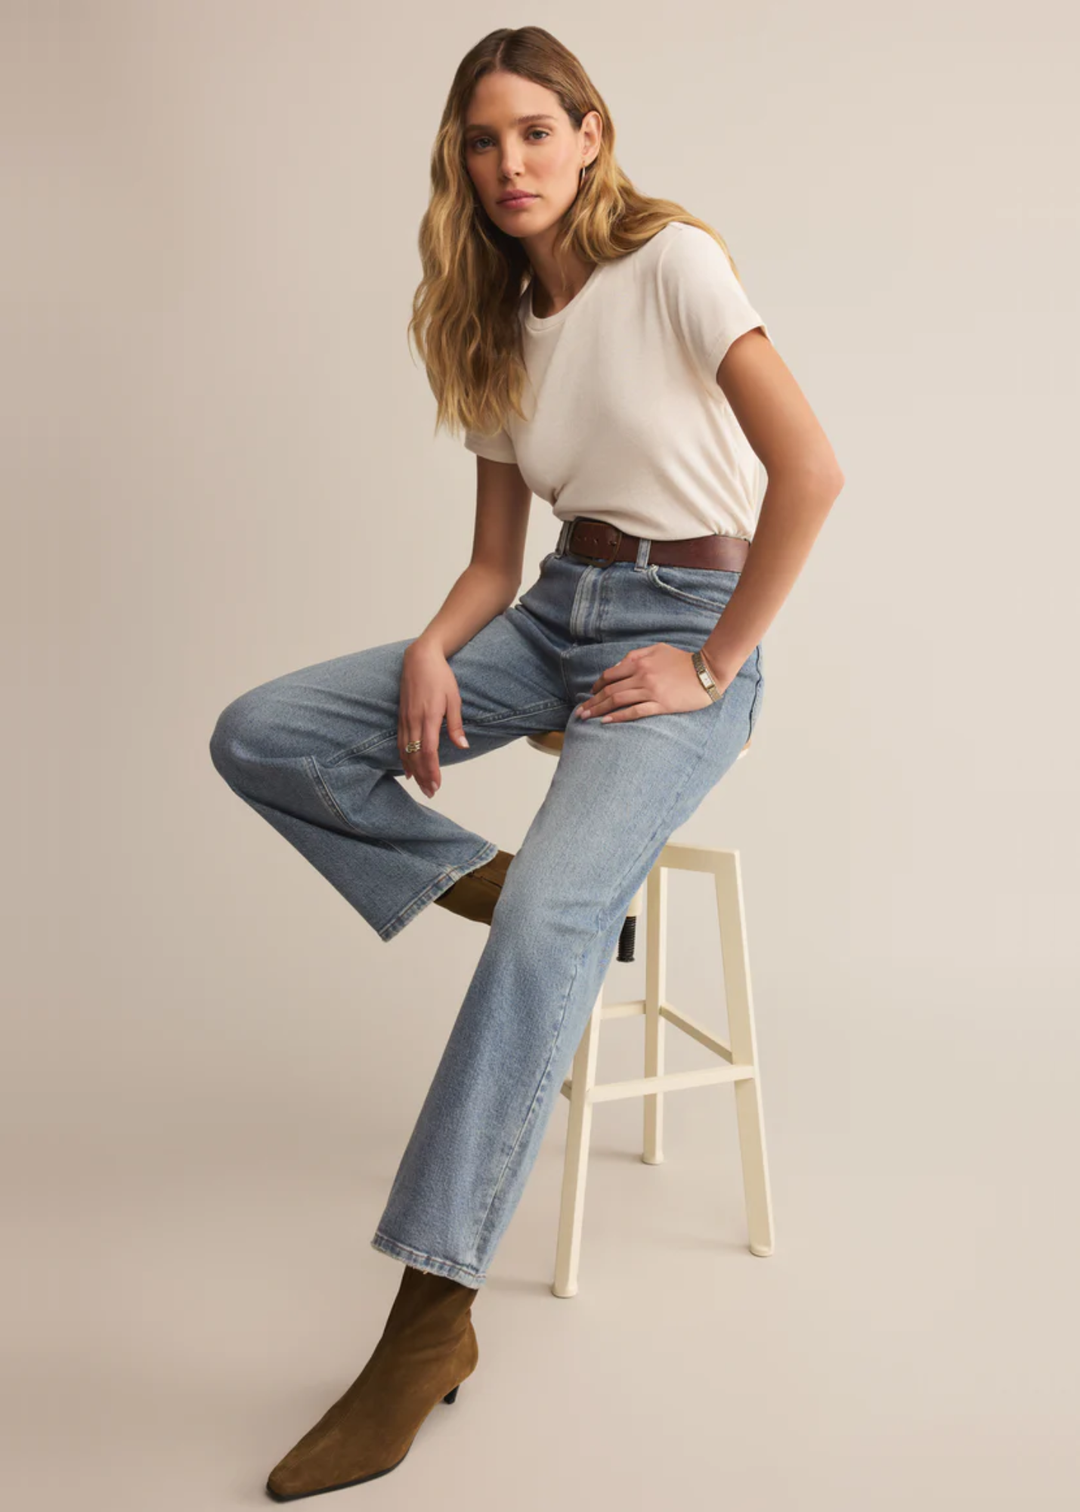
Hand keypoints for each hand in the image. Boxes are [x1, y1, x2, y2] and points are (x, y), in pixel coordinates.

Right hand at [398, 640, 469, 797]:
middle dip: (423, 776)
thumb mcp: (454, 699)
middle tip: (431, 793)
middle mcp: (414, 721)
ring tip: (421, 786)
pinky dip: (403, 758)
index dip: (432, 770)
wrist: (420, 658)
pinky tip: (408, 769)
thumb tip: (463, 746)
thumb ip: (455, 725)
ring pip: (405, 751)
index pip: (429, 751)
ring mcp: (405, 719)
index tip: (437, 785)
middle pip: (416, 756)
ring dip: (413, 771)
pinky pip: (400, 742)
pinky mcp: (401, 717)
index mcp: (429, 717)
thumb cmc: (440, 677)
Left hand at [574, 643, 727, 723]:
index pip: (610, 674)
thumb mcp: (658, 649)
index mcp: (639, 662)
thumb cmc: (683, 660)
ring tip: (586, 718)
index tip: (590, 693)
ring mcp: (651, 691)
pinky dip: (618, 717)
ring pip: (618, 701)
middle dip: (592, 701)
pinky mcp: (661, 704)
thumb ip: (637, 655)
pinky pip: (634, 712)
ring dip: (599, 710)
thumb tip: (618, 666)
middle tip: (580, 711)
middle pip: (610, 690)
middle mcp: (642, 676)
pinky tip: (606, 722)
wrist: (708, 671)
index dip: (597, 685)